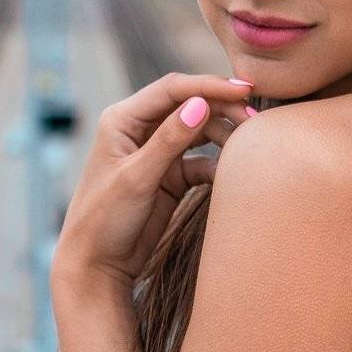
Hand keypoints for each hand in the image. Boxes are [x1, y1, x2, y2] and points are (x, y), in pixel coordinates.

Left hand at [53, 72, 253, 290]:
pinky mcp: (169, 177)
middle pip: (188, 105)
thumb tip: (200, 104)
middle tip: (253, 120)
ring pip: (198, 131)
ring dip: (223, 134)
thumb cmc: (104, 220)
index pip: (171, 89)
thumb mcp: (137, 179)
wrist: (97, 265)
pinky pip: (200, 160)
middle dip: (221, 109)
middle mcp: (139, 130)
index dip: (209, 86)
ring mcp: (156, 153)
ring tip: (248, 145)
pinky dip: (218, 164)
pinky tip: (232, 172)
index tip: (243, 91)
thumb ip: (168, 141)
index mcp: (122, 119)